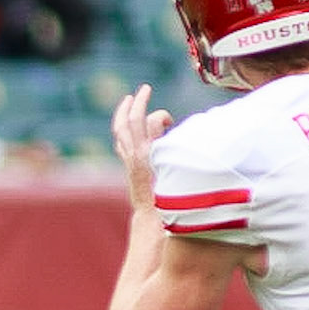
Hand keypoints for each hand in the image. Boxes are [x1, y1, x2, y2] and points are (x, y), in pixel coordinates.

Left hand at [111, 85, 172, 211]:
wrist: (152, 219)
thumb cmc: (173, 199)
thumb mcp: (182, 172)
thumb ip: (182, 150)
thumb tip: (187, 134)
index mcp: (152, 153)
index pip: (153, 121)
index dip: (161, 116)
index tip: (169, 121)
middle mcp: (138, 154)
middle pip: (132, 120)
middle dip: (138, 102)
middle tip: (144, 90)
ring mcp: (130, 159)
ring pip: (120, 129)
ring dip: (124, 112)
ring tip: (128, 100)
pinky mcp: (128, 166)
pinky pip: (121, 141)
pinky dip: (123, 130)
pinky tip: (127, 125)